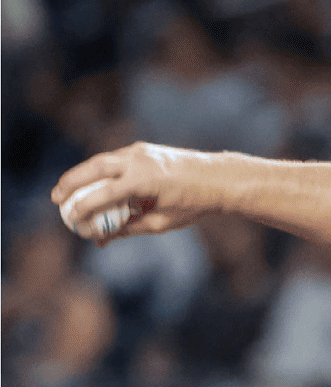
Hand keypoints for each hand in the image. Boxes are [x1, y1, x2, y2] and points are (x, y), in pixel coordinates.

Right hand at [51, 142, 219, 244]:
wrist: (218, 178)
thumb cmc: (193, 203)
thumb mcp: (162, 221)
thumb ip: (130, 227)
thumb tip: (102, 238)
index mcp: (145, 181)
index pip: (104, 194)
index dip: (84, 208)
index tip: (72, 220)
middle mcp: (140, 161)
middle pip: (94, 168)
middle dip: (71, 182)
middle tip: (56, 199)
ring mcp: (141, 151)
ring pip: (102, 160)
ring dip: (82, 174)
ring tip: (65, 190)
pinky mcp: (143, 149)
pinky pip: (114, 159)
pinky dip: (100, 170)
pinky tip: (91, 183)